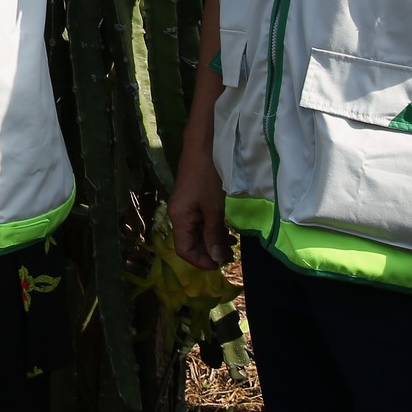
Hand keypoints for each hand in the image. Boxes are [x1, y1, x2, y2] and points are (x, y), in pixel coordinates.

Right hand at [167, 143, 229, 271]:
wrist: (203, 147)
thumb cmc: (208, 177)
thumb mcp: (214, 208)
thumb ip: (214, 234)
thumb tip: (216, 258)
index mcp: (179, 217)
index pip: (184, 250)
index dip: (201, 261)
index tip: (220, 264)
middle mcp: (178, 214)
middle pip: (190, 242)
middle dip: (209, 252)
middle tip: (231, 255)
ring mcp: (185, 207)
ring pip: (196, 233)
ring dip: (212, 241)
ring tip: (232, 243)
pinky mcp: (193, 201)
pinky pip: (200, 222)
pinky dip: (212, 229)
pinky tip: (227, 230)